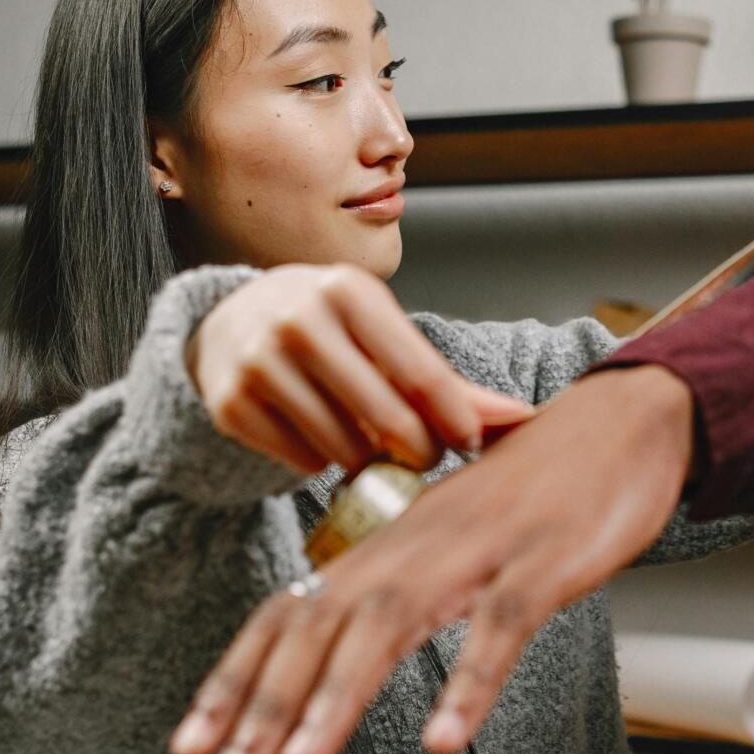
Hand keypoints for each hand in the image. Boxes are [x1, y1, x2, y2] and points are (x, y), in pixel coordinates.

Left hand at [169, 365, 695, 753]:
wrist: (620, 423)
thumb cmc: (532, 491)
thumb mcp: (446, 538)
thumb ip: (394, 587)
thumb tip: (333, 645)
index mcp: (386, 546)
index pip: (289, 611)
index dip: (234, 678)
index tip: (189, 744)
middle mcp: (414, 546)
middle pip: (320, 624)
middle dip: (263, 706)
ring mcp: (476, 552)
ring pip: (389, 625)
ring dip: (337, 699)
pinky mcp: (541, 564)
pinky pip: (499, 628)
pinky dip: (466, 683)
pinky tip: (441, 738)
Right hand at [187, 264, 532, 475]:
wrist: (232, 320)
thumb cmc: (332, 328)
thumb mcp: (384, 334)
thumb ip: (449, 382)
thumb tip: (522, 421)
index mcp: (349, 291)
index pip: (422, 375)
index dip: (455, 422)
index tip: (466, 443)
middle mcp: (299, 320)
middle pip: (388, 421)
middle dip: (418, 452)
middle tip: (422, 457)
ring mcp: (259, 362)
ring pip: (344, 449)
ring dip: (368, 461)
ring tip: (368, 443)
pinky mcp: (231, 403)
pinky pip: (302, 461)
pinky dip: (322, 462)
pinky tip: (320, 436)